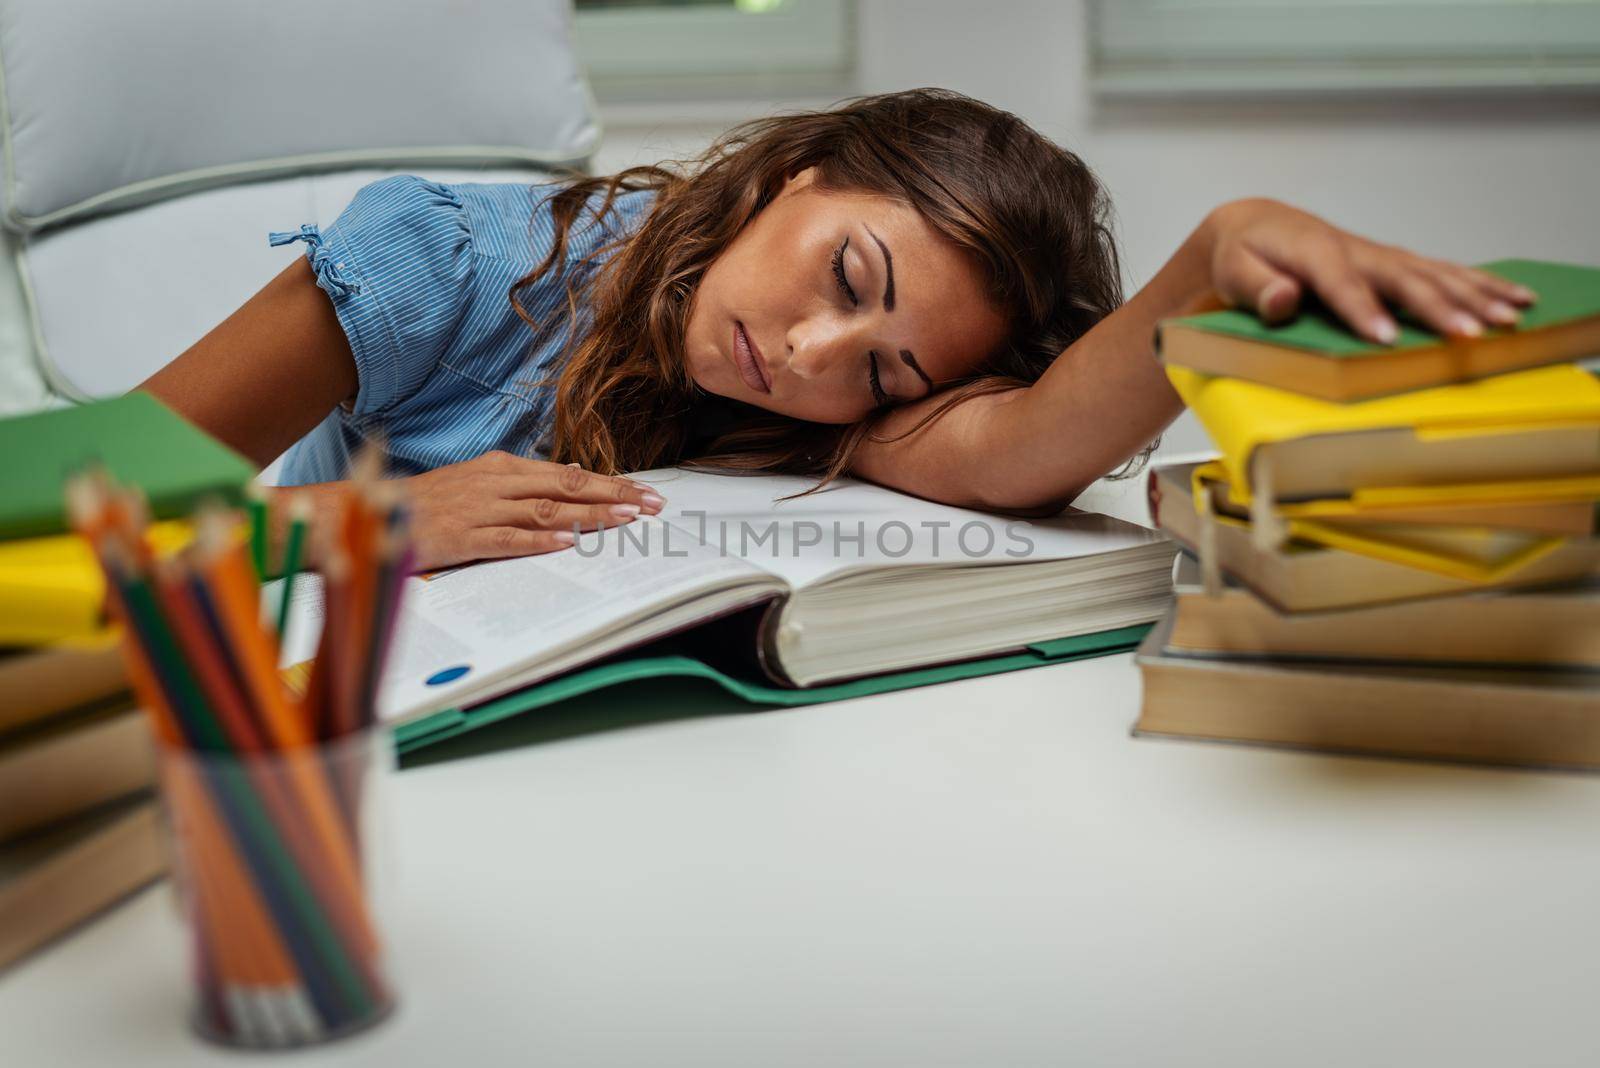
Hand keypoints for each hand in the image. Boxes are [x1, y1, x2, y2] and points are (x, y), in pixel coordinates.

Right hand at [397, 451, 663, 569]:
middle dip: (615, 496)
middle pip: (567, 488)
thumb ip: (520, 488)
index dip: (610, 484)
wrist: (372, 510)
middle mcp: (497, 482)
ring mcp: (480, 508)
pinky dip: (539, 541)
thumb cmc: (431, 502)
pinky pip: (507, 539)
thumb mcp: (479, 484)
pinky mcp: (463, 536)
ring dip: (590, 517)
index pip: (569, 474)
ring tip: (626, 522)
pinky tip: (568, 544)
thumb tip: (566, 491)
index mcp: (504, 467)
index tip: (645, 492)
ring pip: (546, 511)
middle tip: (653, 505)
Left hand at [1203, 198, 1535, 343]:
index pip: (1340, 282)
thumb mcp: (1234, 271)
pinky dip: (1482, 285)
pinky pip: (1444, 274)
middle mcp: (1356, 250)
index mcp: (1313, 251)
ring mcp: (1381, 255)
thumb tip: (1281, 300)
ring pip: (1434, 275)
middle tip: (1467, 336)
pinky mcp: (1396, 264)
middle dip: (1437, 308)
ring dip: (1474, 296)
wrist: (1257, 227)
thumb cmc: (1244, 255)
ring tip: (1510, 319)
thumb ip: (1257, 287)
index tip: (1384, 339)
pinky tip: (1516, 299)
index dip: (1362, 310)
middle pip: (1402, 279)